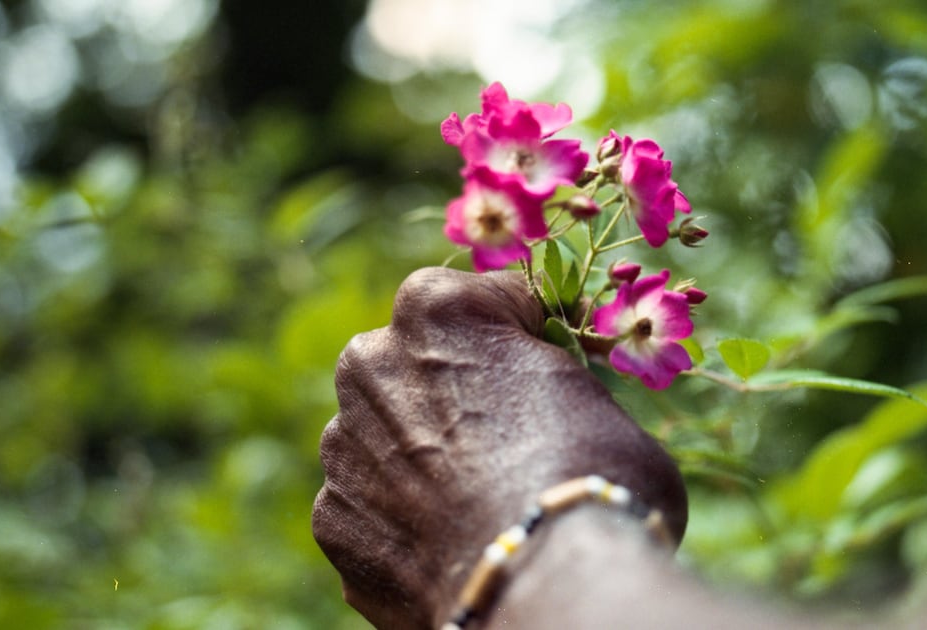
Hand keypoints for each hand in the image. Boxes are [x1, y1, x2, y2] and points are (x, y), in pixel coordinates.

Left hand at [311, 267, 687, 629]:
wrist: (551, 582)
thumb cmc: (592, 473)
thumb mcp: (588, 389)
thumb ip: (544, 374)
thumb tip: (542, 394)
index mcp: (435, 308)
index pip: (486, 302)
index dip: (526, 333)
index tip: (550, 361)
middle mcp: (370, 363)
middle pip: (417, 364)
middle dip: (455, 390)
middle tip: (511, 436)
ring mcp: (343, 446)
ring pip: (386, 436)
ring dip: (423, 455)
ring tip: (480, 499)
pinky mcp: (334, 521)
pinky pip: (373, 506)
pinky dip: (404, 519)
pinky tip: (452, 541)